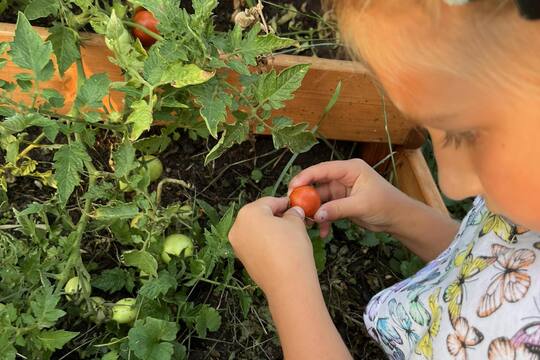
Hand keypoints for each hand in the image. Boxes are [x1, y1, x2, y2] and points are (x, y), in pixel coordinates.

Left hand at [228, 197, 318, 296]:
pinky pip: (254, 243)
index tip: (293, 205)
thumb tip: (294, 212)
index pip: (269, 202)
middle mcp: (237, 227)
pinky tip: (280, 246)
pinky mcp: (241, 258)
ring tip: (288, 233)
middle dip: (275, 216)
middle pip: (259, 215)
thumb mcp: (296, 224)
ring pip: (255, 230)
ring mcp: (237, 244)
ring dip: (270, 229)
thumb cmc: (291, 249)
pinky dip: (265, 242)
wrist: (287, 283)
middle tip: (293, 219)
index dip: (284, 203)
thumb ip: (293, 213)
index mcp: (248, 212)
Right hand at [289, 159, 412, 236]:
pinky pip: (326, 210)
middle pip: (317, 184)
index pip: (323, 170)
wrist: (398, 218)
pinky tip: (323, 232)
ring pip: (320, 199)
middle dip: (305, 196)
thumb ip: (337, 209)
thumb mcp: (361, 205)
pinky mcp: (341, 203)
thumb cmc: (385, 205)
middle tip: (293, 207)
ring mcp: (341, 190)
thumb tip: (316, 215)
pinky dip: (323, 220)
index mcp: (350, 169)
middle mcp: (343, 177)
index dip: (306, 177)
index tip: (292, 187)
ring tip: (307, 223)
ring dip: (313, 211)